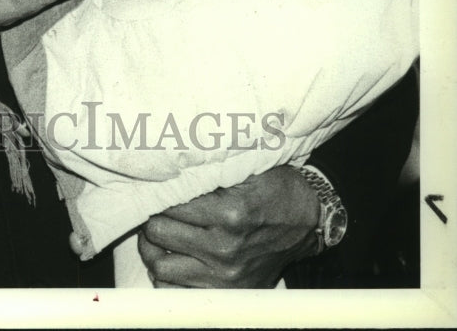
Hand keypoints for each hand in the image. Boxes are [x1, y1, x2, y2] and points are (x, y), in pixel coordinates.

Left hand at [138, 167, 319, 287]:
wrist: (309, 221)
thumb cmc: (275, 188)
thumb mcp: (247, 169)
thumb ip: (209, 169)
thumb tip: (168, 165)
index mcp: (229, 213)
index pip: (168, 204)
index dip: (157, 194)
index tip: (155, 189)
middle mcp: (225, 249)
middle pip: (158, 234)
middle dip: (150, 218)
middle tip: (153, 209)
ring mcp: (226, 276)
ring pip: (160, 266)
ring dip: (152, 249)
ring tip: (158, 235)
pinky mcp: (229, 294)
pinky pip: (176, 293)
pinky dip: (166, 276)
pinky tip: (172, 257)